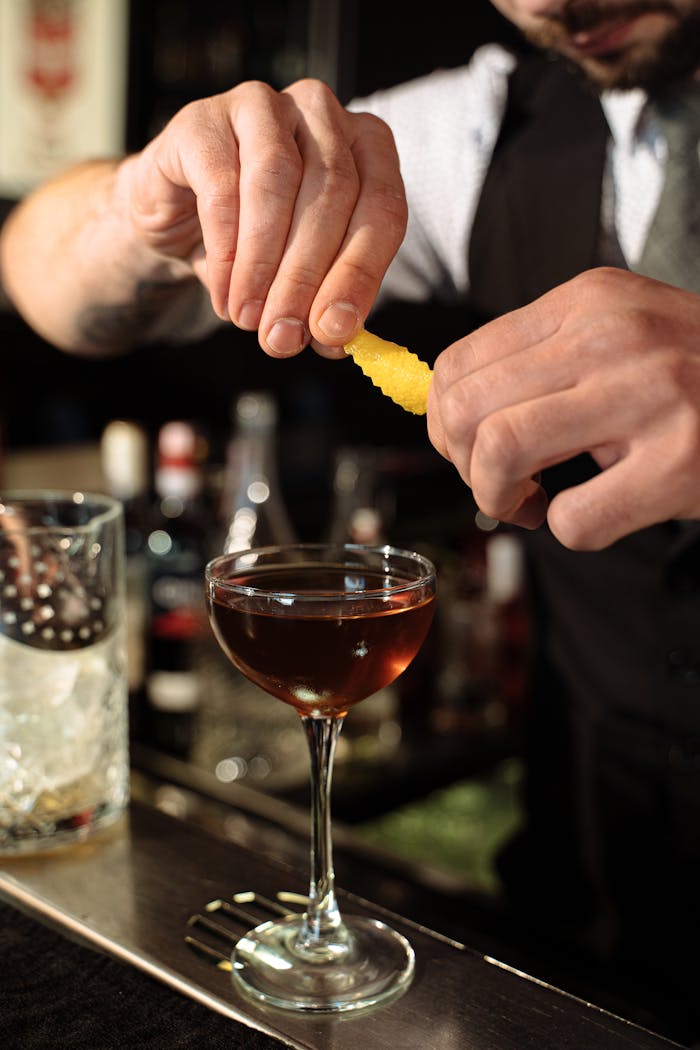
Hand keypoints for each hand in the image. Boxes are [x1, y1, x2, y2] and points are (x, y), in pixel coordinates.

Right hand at [124, 78, 406, 357]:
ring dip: (263, 264)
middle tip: (283, 337)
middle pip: (333, 195)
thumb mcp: (301, 277)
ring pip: (277, 184)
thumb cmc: (256, 241)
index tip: (334, 331)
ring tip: (249, 318)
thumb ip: (325, 304)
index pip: (383, 208)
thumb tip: (336, 338)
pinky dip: (224, 250)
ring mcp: (262, 107)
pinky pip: (221, 186)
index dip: (360, 275)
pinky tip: (223, 291)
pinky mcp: (204, 121)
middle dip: (305, 279)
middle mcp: (322, 114)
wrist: (177, 216)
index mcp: (366, 147)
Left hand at [427, 267, 699, 549]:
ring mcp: (651, 396)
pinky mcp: (680, 463)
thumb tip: (450, 415)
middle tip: (496, 485)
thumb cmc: (694, 377)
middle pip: (468, 407)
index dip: (443, 423)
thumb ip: (541, 360)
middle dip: (462, 464)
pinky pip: (574, 518)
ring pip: (502, 451)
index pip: (459, 361)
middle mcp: (615, 336)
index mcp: (589, 301)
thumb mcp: (620, 335)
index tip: (468, 450)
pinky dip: (566, 530)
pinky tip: (593, 515)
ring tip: (531, 503)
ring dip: (498, 497)